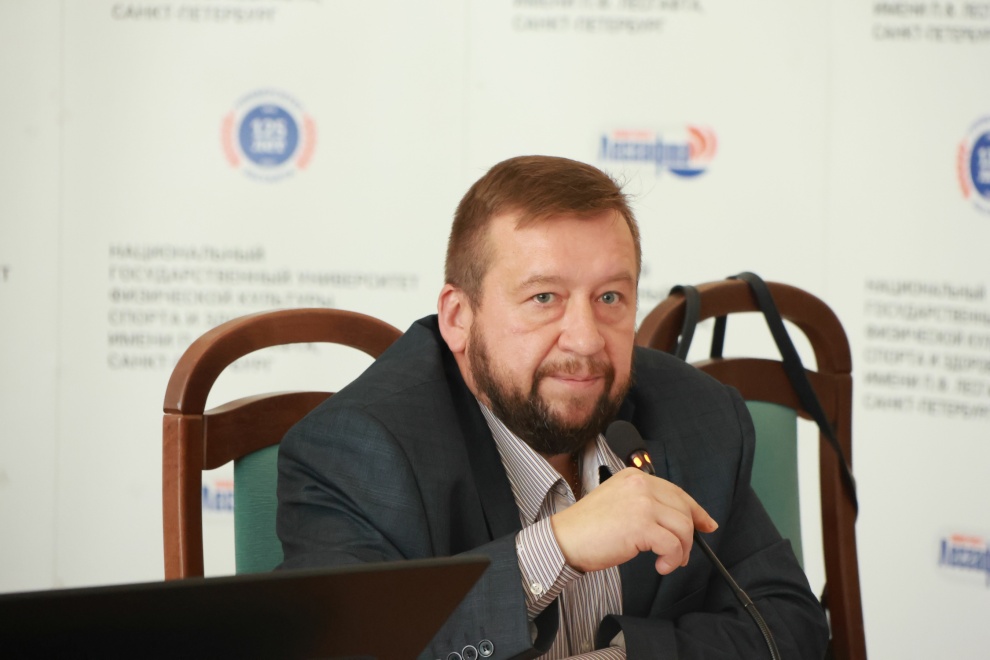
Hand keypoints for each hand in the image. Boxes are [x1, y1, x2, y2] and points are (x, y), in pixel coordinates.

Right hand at [549, 467, 717, 574]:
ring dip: (681, 551)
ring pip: (683, 528)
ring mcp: (642, 504)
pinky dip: (671, 560)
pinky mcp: (641, 525)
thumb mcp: (618, 503)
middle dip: (689, 536)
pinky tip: (660, 566)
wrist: (565, 539)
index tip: (707, 524)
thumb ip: (645, 504)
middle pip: (684, 509)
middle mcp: (640, 485)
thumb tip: (678, 521)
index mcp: (634, 477)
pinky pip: (673, 545)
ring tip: (668, 562)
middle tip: (682, 554)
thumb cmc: (588, 528)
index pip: (676, 491)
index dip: (695, 510)